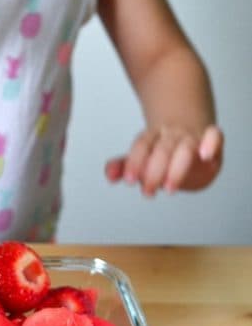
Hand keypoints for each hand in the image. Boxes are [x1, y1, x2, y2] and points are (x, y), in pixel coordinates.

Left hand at [104, 125, 222, 195]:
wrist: (192, 134)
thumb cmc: (164, 151)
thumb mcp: (142, 157)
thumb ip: (124, 166)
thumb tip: (110, 176)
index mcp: (152, 137)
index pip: (141, 146)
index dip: (134, 162)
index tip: (129, 180)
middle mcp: (171, 135)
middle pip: (162, 150)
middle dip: (154, 172)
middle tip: (147, 191)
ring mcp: (192, 136)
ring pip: (185, 148)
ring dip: (176, 169)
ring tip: (169, 188)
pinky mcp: (211, 139)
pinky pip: (215, 135)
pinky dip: (211, 143)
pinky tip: (205, 156)